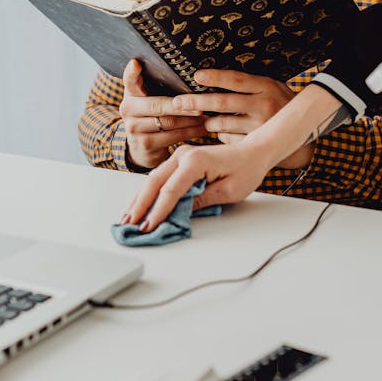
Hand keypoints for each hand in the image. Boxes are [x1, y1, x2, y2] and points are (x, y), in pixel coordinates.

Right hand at [118, 59, 206, 168]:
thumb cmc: (154, 115)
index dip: (132, 73)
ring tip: (207, 117)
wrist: (142, 147)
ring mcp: (134, 128)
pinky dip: (191, 132)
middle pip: (157, 105)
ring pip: (168, 122)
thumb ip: (160, 85)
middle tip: (203, 105)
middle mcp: (127, 109)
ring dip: (191, 120)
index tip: (136, 63)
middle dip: (182, 106)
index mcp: (130, 94)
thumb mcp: (151, 98)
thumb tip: (192, 70)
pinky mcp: (144, 144)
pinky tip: (203, 128)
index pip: (129, 81)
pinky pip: (172, 137)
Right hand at [121, 141, 272, 231]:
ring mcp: (179, 156)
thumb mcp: (229, 191)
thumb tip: (179, 213)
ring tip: (127, 219)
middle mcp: (183, 155)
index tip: (148, 227)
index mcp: (196, 161)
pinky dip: (148, 193)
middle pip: (154, 182)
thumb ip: (202, 201)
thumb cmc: (246, 169)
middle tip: (128, 225)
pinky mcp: (179, 161)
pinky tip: (140, 206)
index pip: (171, 190)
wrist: (253, 152)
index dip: (158, 211)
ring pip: (152, 179)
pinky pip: (159, 178)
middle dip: (140, 205)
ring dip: (140, 199)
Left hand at [172, 70, 311, 168]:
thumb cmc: (282, 105)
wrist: (304, 133)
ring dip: (208, 123)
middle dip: (196, 102)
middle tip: (178, 102)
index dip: (215, 77)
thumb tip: (212, 77)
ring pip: (221, 124)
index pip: (236, 80)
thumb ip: (249, 85)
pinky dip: (221, 136)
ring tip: (206, 121)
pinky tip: (222, 133)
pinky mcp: (255, 144)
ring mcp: (260, 126)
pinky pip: (228, 139)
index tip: (195, 76)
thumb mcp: (272, 87)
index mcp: (266, 86)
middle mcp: (263, 105)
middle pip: (222, 102)